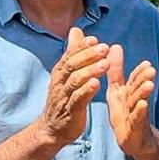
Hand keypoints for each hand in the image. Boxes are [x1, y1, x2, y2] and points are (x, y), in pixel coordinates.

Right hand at [37, 28, 108, 145]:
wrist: (52, 129)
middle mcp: (60, 82)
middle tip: (104, 48)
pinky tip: (96, 84)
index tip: (95, 39)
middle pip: (72, 65)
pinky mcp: (70, 111)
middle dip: (88, 55)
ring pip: (76, 81)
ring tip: (106, 64)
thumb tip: (76, 30)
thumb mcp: (67, 74)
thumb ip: (73, 53)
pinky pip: (78, 99)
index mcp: (61, 72)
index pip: (70, 55)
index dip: (82, 47)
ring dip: (91, 71)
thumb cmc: (64, 98)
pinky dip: (86, 91)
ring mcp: (64, 96)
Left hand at [105, 44, 155, 157]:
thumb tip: (115, 46)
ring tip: (149, 85)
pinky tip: (142, 105)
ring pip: (139, 101)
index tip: (147, 64)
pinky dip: (139, 112)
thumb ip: (116, 70)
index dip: (140, 72)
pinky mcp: (133, 128)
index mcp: (129, 92)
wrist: (132, 139)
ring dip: (144, 93)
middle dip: (144, 79)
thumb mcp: (118, 90)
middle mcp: (134, 101)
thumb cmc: (125, 113)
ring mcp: (135, 114)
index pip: (135, 79)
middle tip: (150, 70)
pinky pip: (137, 118)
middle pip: (139, 88)